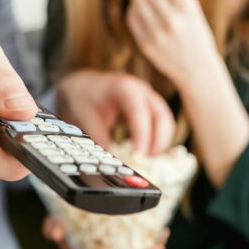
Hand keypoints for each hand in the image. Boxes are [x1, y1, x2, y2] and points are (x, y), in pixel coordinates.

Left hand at [56, 70, 174, 155]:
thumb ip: (99, 139)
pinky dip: (158, 140)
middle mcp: (142, 91)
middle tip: (146, 161)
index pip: (140, 112)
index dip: (142, 135)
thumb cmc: (84, 98)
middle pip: (162, 117)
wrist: (83, 86)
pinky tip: (146, 153)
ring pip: (166, 122)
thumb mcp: (86, 117)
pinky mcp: (151, 108)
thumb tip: (110, 162)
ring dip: (160, 143)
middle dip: (158, 142)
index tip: (139, 155)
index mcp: (125, 88)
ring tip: (146, 160)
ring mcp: (149, 98)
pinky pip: (162, 124)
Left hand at [126, 0, 219, 87]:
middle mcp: (171, 20)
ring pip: (136, 2)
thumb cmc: (194, 32)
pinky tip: (140, 8)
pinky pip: (132, 18)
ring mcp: (157, 34)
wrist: (196, 68)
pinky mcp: (146, 45)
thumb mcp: (191, 8)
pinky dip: (134, 9)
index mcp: (186, 6)